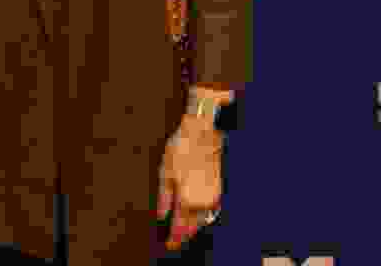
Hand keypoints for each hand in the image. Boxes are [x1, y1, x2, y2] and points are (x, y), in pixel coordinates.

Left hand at [157, 123, 222, 251]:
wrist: (201, 134)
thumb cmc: (181, 151)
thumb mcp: (164, 174)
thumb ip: (163, 198)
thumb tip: (161, 216)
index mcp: (186, 200)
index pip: (180, 228)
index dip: (174, 238)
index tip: (169, 245)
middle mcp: (202, 203)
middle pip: (192, 227)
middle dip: (183, 234)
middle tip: (174, 240)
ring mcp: (213, 197)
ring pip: (202, 220)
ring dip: (193, 225)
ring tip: (183, 228)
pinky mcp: (219, 191)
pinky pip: (210, 211)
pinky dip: (202, 215)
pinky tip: (195, 214)